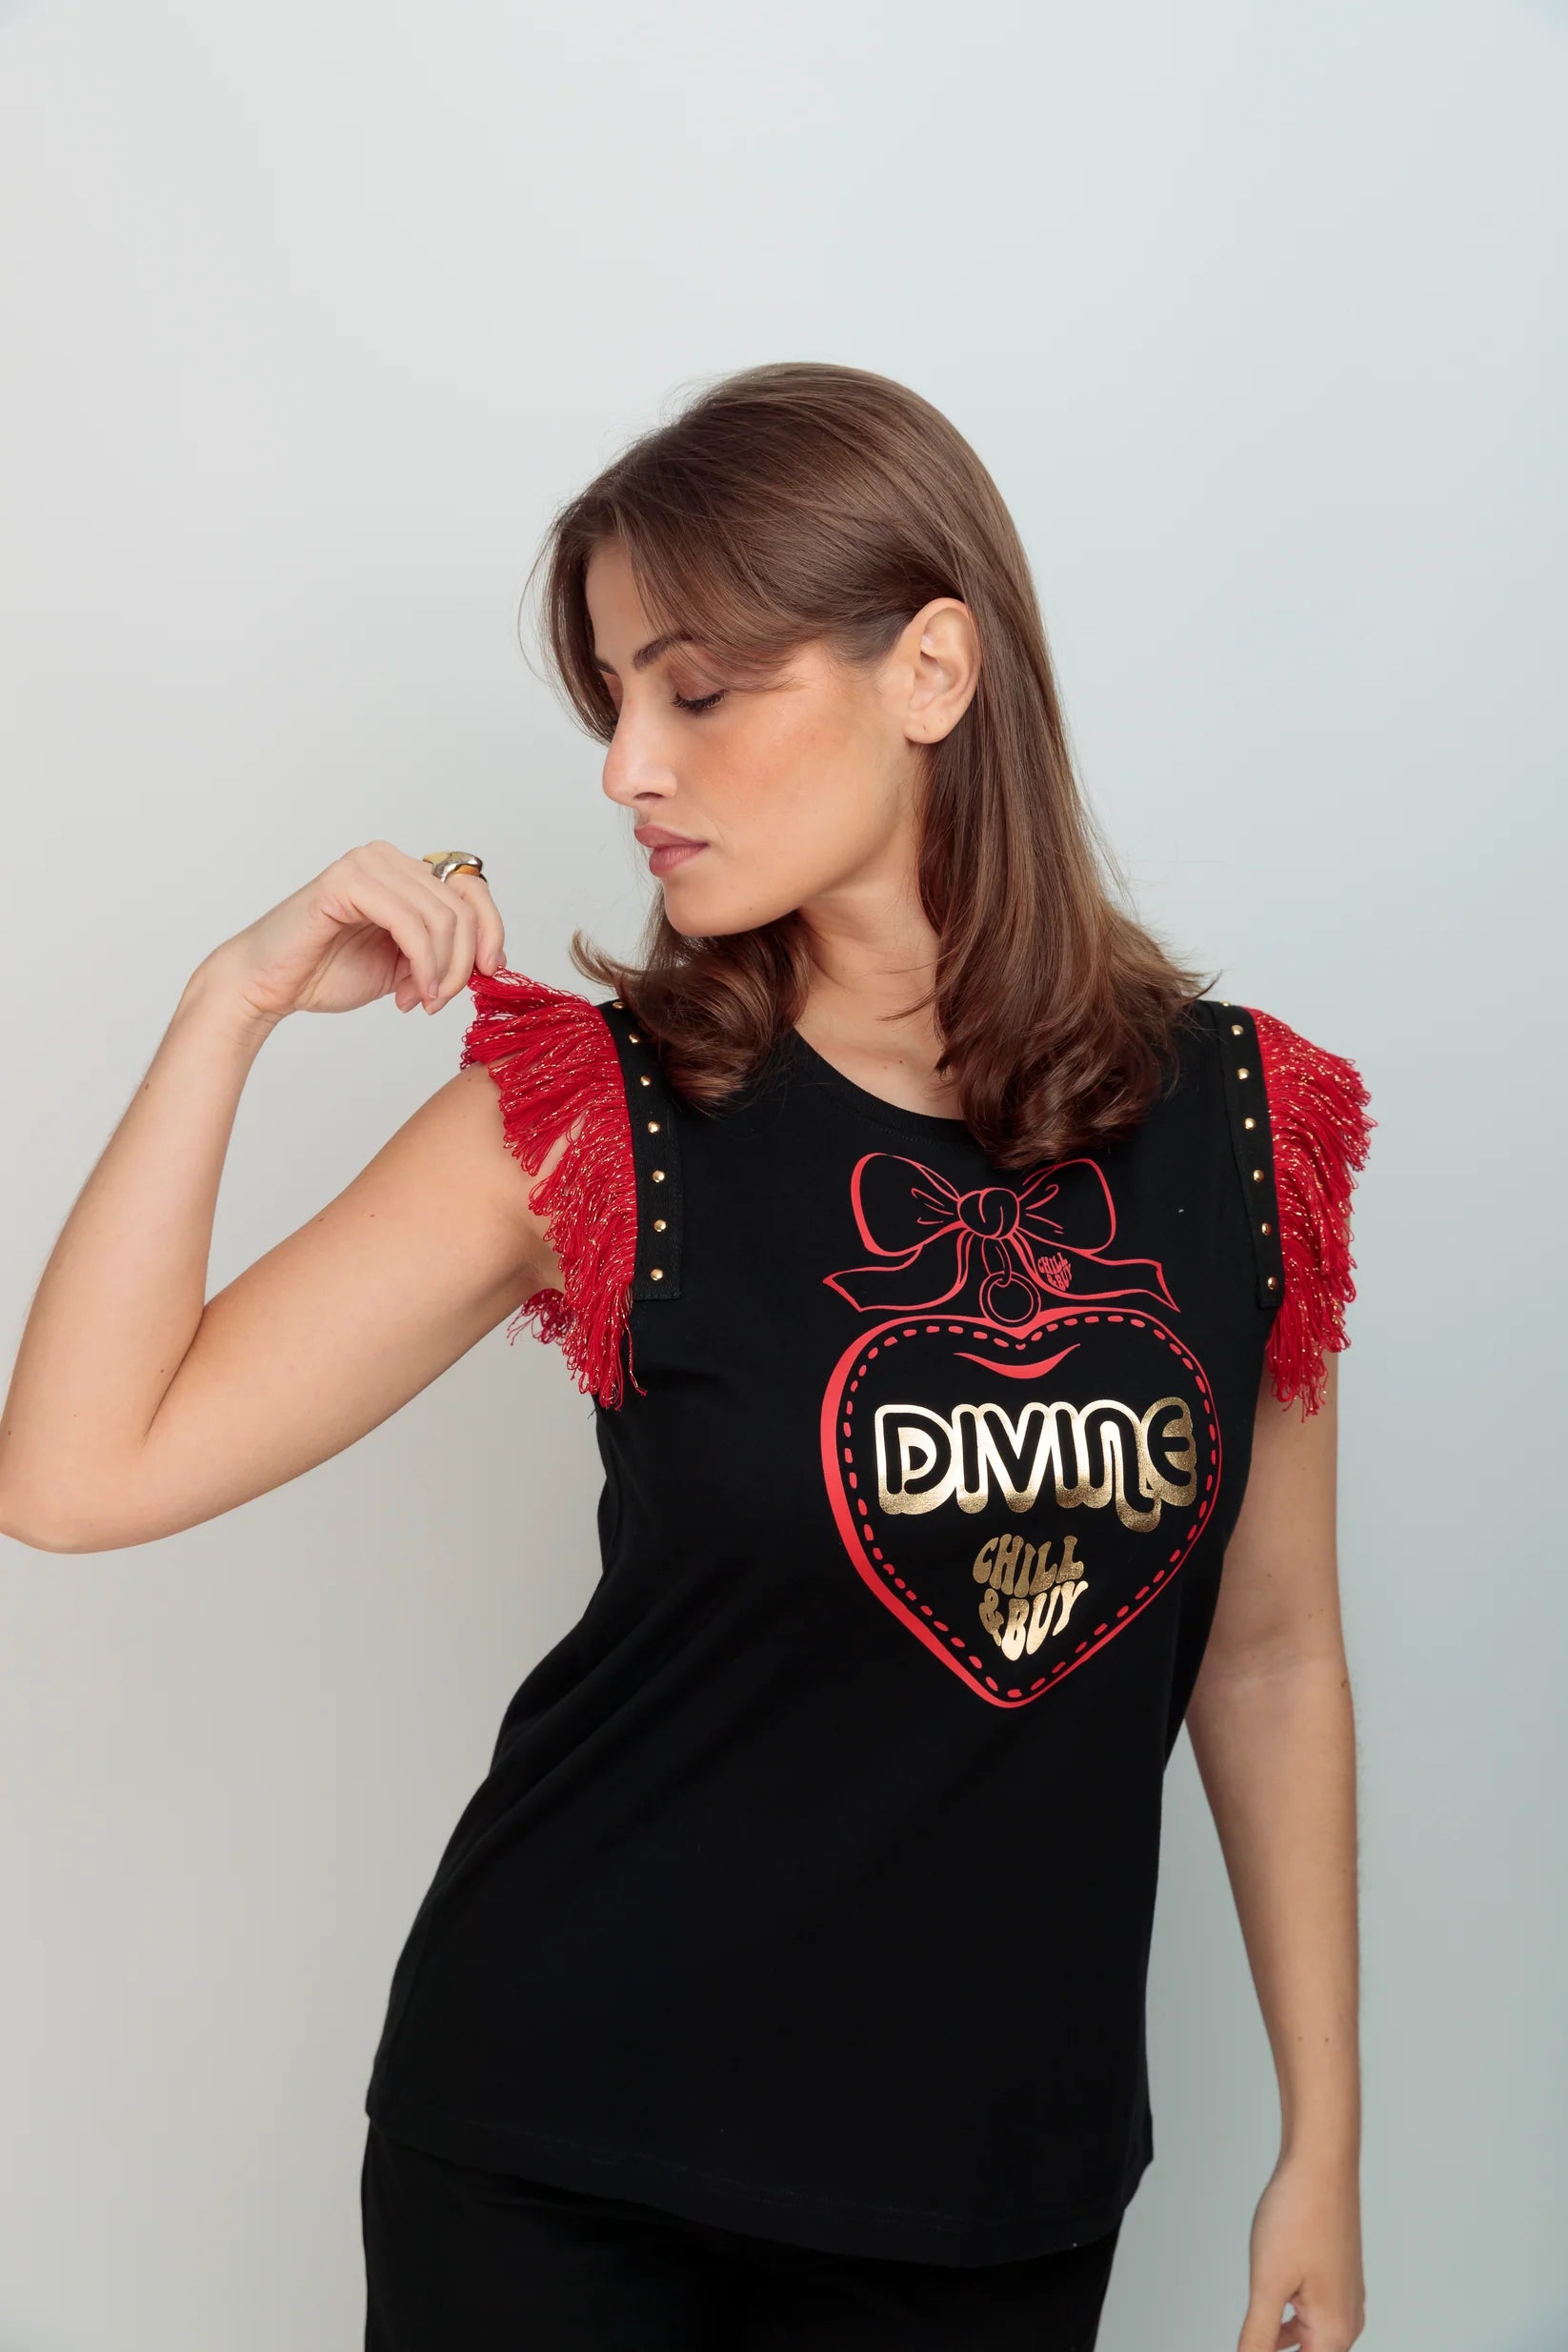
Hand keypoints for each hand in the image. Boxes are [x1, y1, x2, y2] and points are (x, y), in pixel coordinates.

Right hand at [196, 841, 506, 1025]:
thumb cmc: (328, 971)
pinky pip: (409, 923)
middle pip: (463, 906)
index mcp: (404, 871)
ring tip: (421, 1001)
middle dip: (461, 963)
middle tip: (439, 1000)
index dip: (492, 931)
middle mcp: (387, 858)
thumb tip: (491, 959)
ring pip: (442, 917)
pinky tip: (411, 993)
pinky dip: (422, 963)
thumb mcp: (406, 964)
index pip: (473, 888)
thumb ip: (443, 951)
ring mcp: (365, 864)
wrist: (270, 985)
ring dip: (441, 970)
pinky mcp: (346, 882)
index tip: (488, 973)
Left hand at [1237, 2146, 1364, 2351]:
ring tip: (1255, 2335)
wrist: (1321, 2163)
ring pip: (1311, 2338)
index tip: (1251, 2346)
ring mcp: (1344, 2296)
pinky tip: (1271, 2315)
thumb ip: (1258, 2337)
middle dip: (1277, 2349)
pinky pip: (1313, 2314)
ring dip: (1283, 2341)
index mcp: (1335, 2331)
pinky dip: (1290, 2322)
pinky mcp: (1335, 2276)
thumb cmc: (1300, 2214)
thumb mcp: (1268, 2284)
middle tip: (1252, 2339)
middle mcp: (1347, 2318)